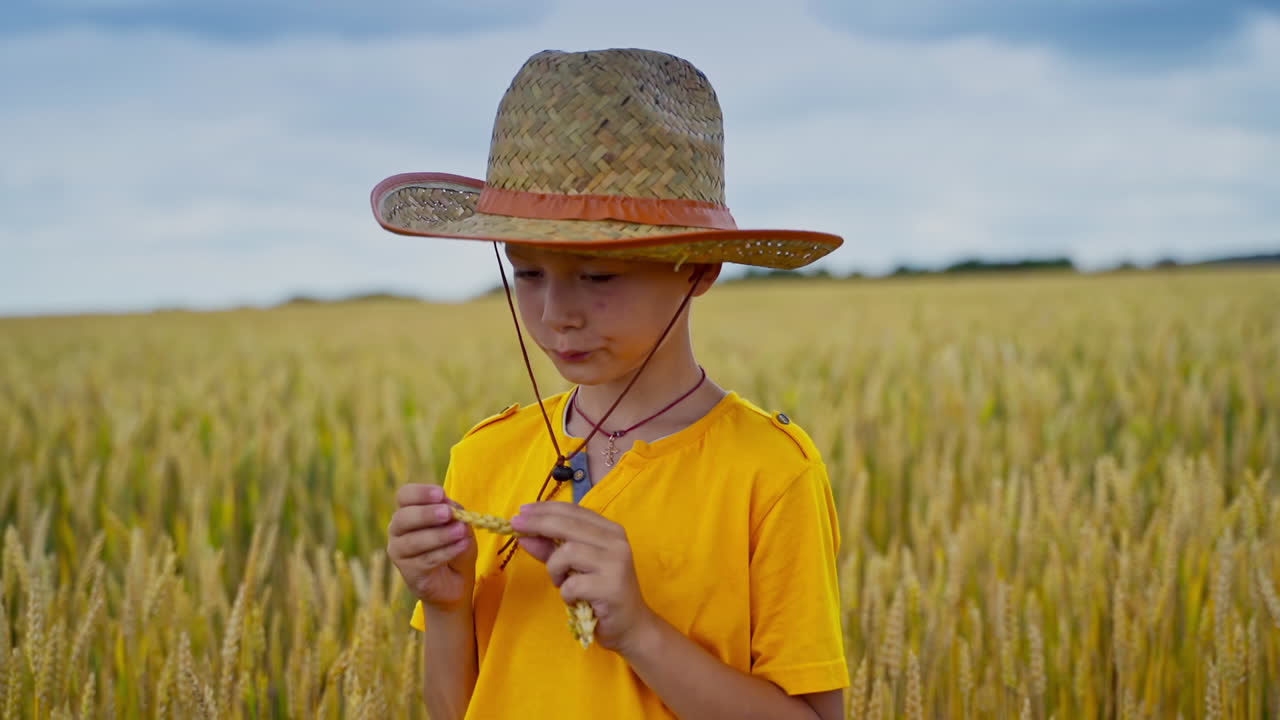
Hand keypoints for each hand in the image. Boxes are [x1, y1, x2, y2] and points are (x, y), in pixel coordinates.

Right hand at [386, 484, 477, 610]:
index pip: (404, 495)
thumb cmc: (454, 545)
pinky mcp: (408, 572)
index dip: (420, 493)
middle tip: (448, 513)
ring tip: (460, 532)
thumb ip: (454, 513)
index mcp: (408, 511)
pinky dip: (445, 552)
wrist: (455, 580)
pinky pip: (425, 560)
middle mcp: (397, 530)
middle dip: (426, 514)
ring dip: (439, 535)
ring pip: (414, 541)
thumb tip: (449, 506)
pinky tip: (461, 546)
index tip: (440, 494)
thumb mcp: (459, 524)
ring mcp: (399, 552)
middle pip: (403, 518)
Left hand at [512, 502, 656, 653]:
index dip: (545, 508)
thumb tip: (523, 534)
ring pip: (567, 553)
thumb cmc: (600, 593)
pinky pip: (572, 584)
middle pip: (567, 524)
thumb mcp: (573, 566)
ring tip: (562, 583)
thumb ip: (551, 549)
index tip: (521, 511)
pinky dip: (566, 593)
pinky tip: (575, 600)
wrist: (630, 625)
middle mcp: (616, 541)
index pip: (573, 510)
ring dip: (555, 570)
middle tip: (515, 527)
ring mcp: (616, 563)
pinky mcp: (611, 587)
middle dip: (537, 524)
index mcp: (610, 530)